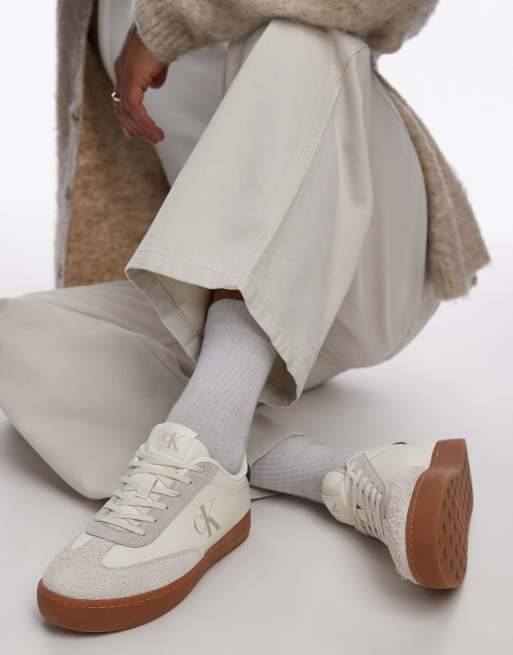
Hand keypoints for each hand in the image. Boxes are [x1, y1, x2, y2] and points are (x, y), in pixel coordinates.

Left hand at [113, 24, 166, 142]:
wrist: (159, 30)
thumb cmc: (159, 41)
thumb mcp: (156, 64)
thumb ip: (153, 76)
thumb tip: (153, 85)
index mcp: (125, 71)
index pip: (122, 102)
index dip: (130, 120)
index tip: (139, 132)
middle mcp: (120, 75)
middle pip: (122, 111)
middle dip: (137, 129)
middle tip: (151, 139)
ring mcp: (124, 77)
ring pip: (128, 112)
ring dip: (143, 129)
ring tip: (157, 138)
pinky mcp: (131, 80)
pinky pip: (134, 108)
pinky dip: (144, 122)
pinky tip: (154, 130)